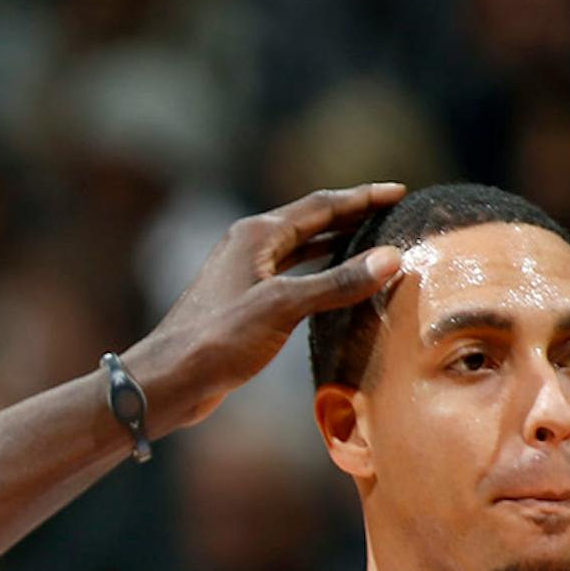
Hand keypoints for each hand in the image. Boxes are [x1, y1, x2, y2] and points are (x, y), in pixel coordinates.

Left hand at [125, 183, 405, 432]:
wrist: (170, 378)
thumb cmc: (218, 339)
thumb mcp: (282, 306)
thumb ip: (336, 282)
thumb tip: (391, 258)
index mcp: (257, 235)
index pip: (322, 205)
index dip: (362, 198)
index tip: (400, 192)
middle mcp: (249, 247)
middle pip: (312, 223)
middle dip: (352, 218)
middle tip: (393, 215)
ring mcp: (245, 274)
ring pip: (301, 251)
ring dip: (337, 246)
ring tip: (375, 246)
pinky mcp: (244, 303)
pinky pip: (292, 278)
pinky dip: (319, 276)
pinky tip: (337, 287)